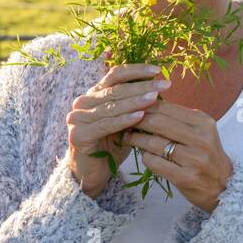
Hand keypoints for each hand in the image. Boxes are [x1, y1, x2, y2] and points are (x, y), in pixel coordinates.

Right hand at [66, 62, 169, 199]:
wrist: (94, 172)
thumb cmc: (113, 144)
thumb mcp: (126, 120)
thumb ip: (134, 103)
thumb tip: (158, 86)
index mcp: (94, 94)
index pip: (114, 75)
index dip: (135, 71)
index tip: (157, 70)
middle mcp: (83, 102)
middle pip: (115, 90)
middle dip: (142, 86)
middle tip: (164, 84)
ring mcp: (77, 118)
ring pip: (111, 106)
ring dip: (135, 101)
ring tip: (155, 98)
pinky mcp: (78, 135)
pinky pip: (105, 124)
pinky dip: (123, 120)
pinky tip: (140, 116)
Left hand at [123, 100, 233, 211]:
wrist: (224, 185)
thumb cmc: (206, 154)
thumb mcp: (201, 131)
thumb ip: (179, 118)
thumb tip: (148, 104)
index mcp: (203, 122)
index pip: (167, 108)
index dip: (145, 106)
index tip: (132, 108)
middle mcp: (201, 138)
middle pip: (158, 123)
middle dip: (138, 121)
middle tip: (126, 122)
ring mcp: (194, 159)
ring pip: (154, 143)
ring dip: (136, 139)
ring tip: (129, 138)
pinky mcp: (186, 177)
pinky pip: (155, 163)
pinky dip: (145, 157)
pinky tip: (144, 155)